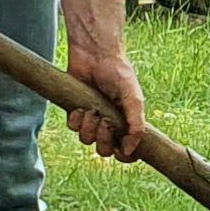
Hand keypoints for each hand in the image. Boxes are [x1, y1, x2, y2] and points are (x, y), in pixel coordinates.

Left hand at [61, 42, 149, 162]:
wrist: (95, 54)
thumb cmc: (118, 73)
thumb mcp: (134, 98)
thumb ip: (136, 124)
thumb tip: (131, 149)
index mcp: (126, 123)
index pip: (126, 151)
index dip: (123, 155)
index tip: (120, 150)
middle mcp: (109, 123)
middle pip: (104, 150)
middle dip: (103, 139)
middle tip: (105, 121)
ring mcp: (92, 118)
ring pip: (86, 140)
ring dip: (89, 127)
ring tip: (92, 109)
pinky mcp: (75, 110)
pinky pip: (72, 127)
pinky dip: (76, 119)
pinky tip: (81, 106)